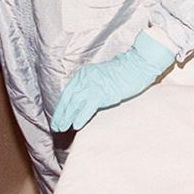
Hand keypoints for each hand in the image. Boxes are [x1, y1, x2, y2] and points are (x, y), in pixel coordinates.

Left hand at [50, 31, 174, 131]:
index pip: (68, 93)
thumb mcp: (102, 77)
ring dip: (67, 118)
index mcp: (84, 73)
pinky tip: (76, 125)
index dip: (62, 107)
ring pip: (75, 104)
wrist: (137, 65)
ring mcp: (93, 84)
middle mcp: (85, 78)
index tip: (57, 117)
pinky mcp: (102, 92)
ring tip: (62, 128)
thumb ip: (91, 86)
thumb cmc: (124, 72)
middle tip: (56, 127)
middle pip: (69, 99)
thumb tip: (82, 103)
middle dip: (61, 114)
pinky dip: (81, 116)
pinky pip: (87, 107)